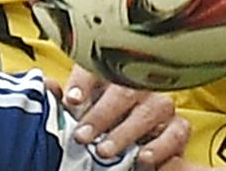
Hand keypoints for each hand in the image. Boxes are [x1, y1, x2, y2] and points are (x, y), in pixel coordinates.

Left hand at [62, 65, 189, 167]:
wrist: (129, 154)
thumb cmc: (105, 131)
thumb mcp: (81, 117)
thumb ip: (66, 103)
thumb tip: (47, 86)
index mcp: (113, 80)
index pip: (100, 68)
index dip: (85, 82)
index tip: (72, 101)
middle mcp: (140, 88)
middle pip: (127, 89)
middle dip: (102, 113)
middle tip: (83, 136)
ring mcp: (161, 107)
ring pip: (154, 108)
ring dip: (127, 131)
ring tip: (105, 151)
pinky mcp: (178, 129)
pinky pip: (176, 132)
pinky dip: (160, 145)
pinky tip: (142, 157)